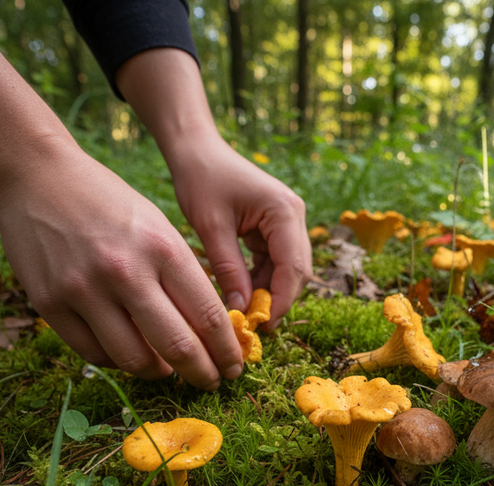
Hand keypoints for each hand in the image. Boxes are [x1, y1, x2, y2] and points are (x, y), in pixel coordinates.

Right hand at [0, 41, 241, 386]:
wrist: (36, 177)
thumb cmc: (107, 202)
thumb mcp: (157, 226)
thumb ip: (180, 276)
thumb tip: (207, 332)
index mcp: (162, 248)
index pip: (209, 316)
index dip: (227, 350)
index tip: (234, 365)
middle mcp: (125, 272)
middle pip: (178, 346)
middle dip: (203, 373)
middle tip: (212, 382)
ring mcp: (84, 290)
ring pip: (135, 360)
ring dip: (159, 373)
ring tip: (168, 369)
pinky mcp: (50, 304)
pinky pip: (94, 353)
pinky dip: (119, 361)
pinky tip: (130, 354)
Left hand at [168, 136, 310, 325]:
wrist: (197, 151)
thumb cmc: (201, 180)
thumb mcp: (211, 227)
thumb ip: (229, 269)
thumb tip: (241, 310)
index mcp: (285, 211)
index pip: (293, 267)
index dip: (280, 301)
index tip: (261, 326)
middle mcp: (294, 216)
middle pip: (297, 271)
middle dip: (277, 300)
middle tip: (252, 326)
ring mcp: (287, 222)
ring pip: (287, 270)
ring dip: (268, 292)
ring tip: (243, 313)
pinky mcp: (275, 228)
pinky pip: (274, 262)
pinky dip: (260, 280)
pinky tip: (240, 294)